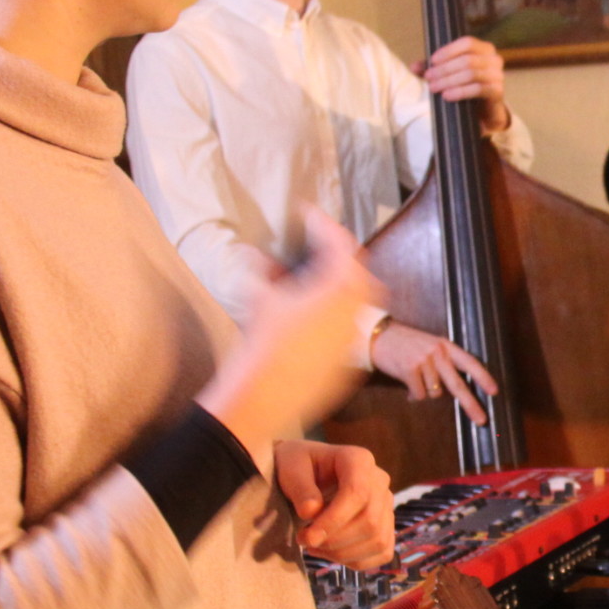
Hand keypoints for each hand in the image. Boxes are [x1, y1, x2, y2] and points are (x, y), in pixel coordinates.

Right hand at [200, 208, 371, 465]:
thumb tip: (249, 251)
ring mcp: (353, 337)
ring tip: (319, 281)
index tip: (308, 213)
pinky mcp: (348, 362)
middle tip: (321, 247)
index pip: (339, 243)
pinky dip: (337, 316)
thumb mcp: (258, 298)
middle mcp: (354, 311)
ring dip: (344, 286)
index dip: (323, 224)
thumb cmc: (261, 342)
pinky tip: (315, 318)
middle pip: (359, 271)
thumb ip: (258, 269)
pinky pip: (349, 330)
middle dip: (342, 256)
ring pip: (360, 302)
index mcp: (337, 288)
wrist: (265, 394)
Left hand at [273, 441, 394, 566]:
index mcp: (358, 460)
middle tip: (304, 540)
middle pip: (370, 520)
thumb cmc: (297, 467)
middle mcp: (379, 480)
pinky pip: (383, 552)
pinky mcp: (386, 525)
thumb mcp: (290, 469)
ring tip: (314, 546)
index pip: (358, 493)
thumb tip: (311, 512)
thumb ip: (300, 488)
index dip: (334, 521)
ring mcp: (386, 504)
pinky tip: (331, 553)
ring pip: (377, 539)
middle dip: (335, 540)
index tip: (308, 537)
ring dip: (342, 553)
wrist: (306, 473)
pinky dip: (356, 561)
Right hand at [370, 321, 497, 426]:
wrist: (380, 336)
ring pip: (435, 393)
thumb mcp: (430, 346)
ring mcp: (423, 361)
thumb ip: (444, 363)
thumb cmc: (407, 344)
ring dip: (426, 392)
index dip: (483, 378)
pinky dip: (414, 394)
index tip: (494, 392)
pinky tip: (408, 383)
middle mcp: (437, 352)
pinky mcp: (409, 369)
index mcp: (446, 346)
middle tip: (482, 420)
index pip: (470, 362)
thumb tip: (455, 391)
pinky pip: (419, 394)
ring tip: (416, 378)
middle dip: (471, 405)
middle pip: (458, 384)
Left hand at [422, 37, 510, 134]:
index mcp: (484, 49)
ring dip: (449, 81)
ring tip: (434, 88)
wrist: (485, 111)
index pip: (467, 42)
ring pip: (471, 74)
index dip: (449, 51)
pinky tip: (447, 96)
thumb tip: (414, 67)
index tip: (432, 61)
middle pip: (467, 60)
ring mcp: (498, 75)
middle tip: (429, 78)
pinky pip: (479, 89)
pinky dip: (460, 92)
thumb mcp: (448, 74)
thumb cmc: (466, 86)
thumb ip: (433, 68)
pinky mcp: (497, 92)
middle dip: (444, 69)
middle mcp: (494, 59)